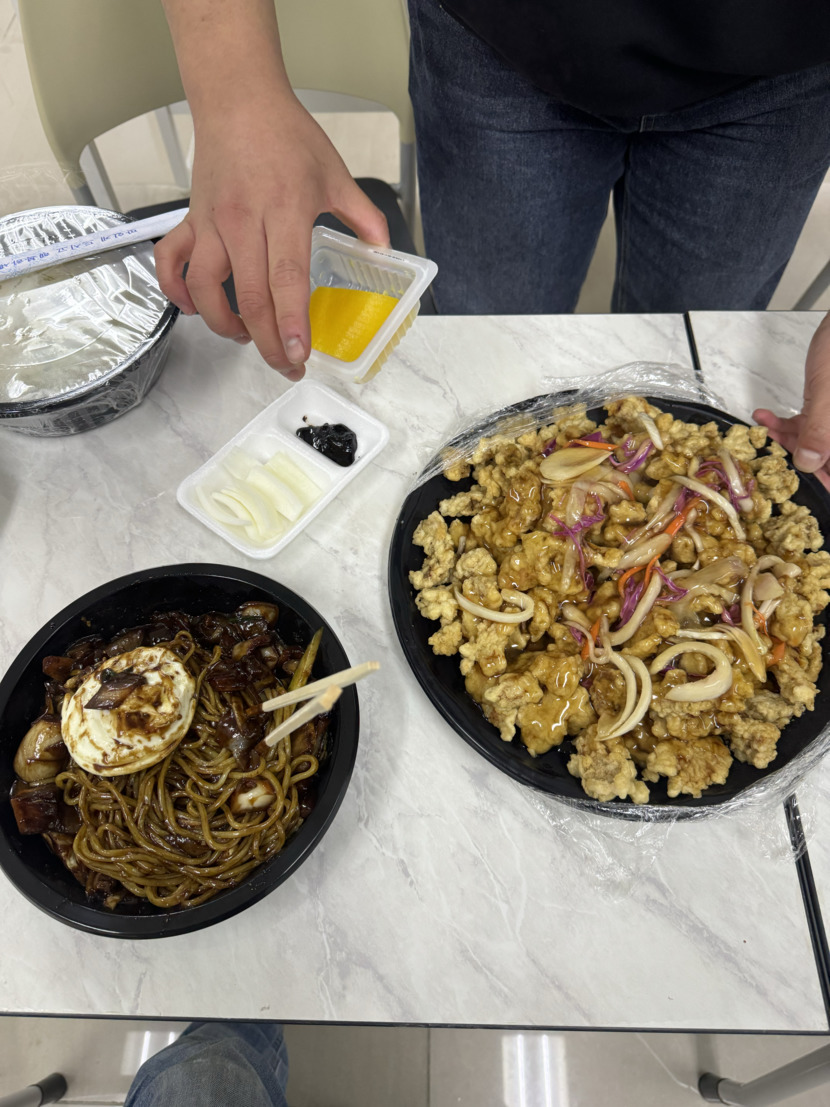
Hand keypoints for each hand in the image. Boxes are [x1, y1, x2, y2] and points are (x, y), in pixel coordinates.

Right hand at [154, 96, 388, 379]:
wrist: (239, 97)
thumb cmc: (286, 135)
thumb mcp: (335, 175)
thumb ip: (363, 217)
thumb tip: (384, 250)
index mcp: (284, 211)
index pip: (285, 279)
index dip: (290, 323)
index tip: (297, 355)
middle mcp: (243, 221)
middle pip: (248, 297)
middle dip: (266, 342)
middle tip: (285, 365)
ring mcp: (212, 222)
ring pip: (203, 288)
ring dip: (222, 324)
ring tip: (246, 336)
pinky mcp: (191, 219)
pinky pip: (172, 262)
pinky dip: (176, 291)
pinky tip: (194, 308)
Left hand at [753, 312, 829, 491]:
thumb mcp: (829, 394)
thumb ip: (820, 430)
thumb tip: (808, 463)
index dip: (822, 485)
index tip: (793, 490)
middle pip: (824, 462)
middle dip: (796, 463)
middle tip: (767, 460)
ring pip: (810, 446)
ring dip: (784, 441)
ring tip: (763, 431)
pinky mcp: (824, 409)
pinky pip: (805, 426)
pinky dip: (784, 424)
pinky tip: (764, 417)